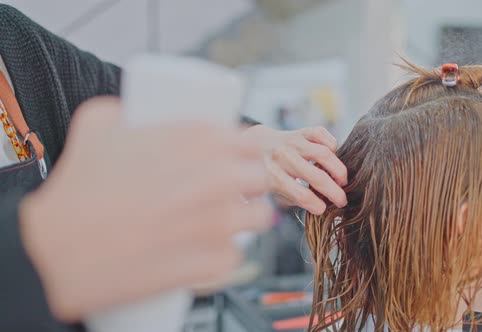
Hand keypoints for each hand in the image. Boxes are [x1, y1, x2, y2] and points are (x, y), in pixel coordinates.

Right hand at [19, 97, 271, 320]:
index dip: (244, 150)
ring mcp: (220, 223)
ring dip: (246, 220)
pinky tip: (206, 252)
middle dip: (249, 183)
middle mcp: (219, 178)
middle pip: (260, 177)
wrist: (54, 250)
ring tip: (224, 223)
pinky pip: (235, 257)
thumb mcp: (97, 124)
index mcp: (202, 139)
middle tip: (229, 191)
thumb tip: (134, 112)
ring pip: (259, 218)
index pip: (249, 140)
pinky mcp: (213, 262)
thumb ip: (126, 110)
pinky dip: (224, 256)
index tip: (235, 158)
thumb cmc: (76, 188)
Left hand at [243, 125, 346, 214]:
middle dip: (334, 192)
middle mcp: (283, 157)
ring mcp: (292, 142)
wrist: (258, 146)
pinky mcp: (300, 131)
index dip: (316, 205)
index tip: (323, 209)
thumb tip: (321, 206)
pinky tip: (332, 156)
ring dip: (338, 170)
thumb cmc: (271, 175)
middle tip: (342, 200)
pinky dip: (332, 144)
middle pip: (316, 177)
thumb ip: (295, 199)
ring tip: (342, 180)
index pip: (300, 194)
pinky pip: (321, 134)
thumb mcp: (275, 192)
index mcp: (272, 176)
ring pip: (324, 154)